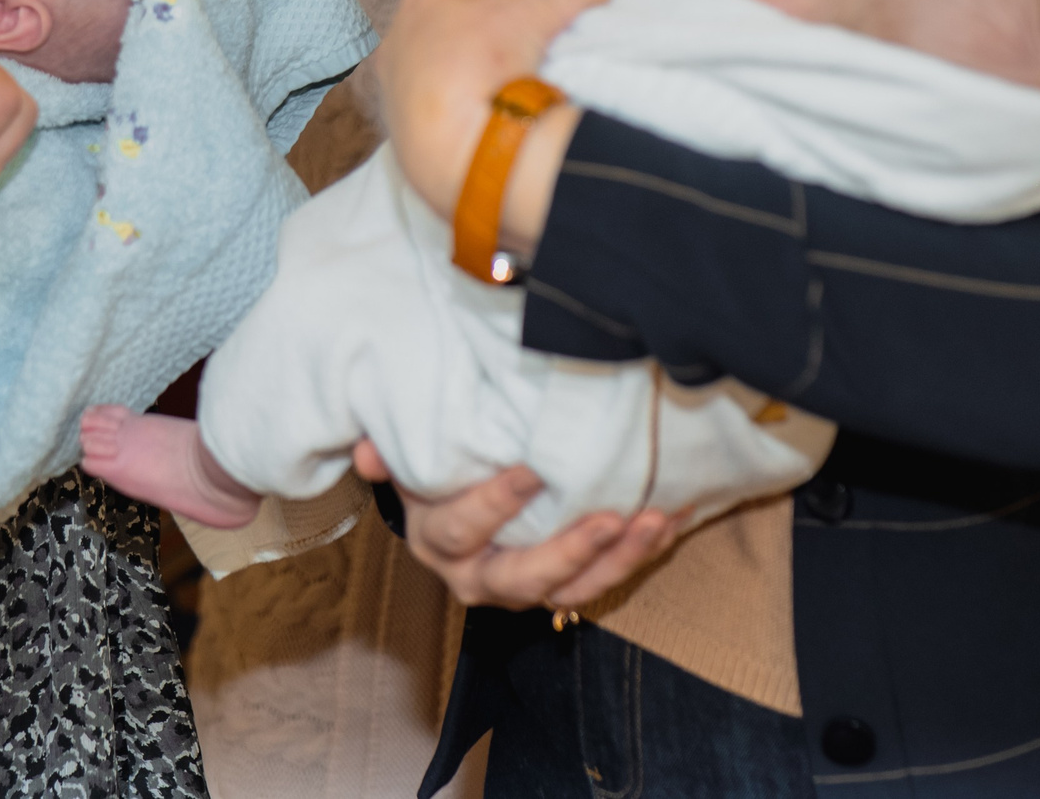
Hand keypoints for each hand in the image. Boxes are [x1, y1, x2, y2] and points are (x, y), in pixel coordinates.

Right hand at [353, 441, 684, 609]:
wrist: (451, 506)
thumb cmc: (435, 472)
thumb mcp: (410, 458)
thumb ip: (392, 452)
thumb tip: (367, 449)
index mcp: (438, 543)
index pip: (461, 530)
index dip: (495, 505)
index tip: (533, 470)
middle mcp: (478, 576)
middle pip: (522, 578)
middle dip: (570, 551)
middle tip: (611, 517)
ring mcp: (523, 589)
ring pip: (573, 590)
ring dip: (619, 560)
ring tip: (654, 520)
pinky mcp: (562, 588)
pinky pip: (604, 582)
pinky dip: (641, 554)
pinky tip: (671, 520)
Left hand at [378, 0, 620, 218]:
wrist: (460, 156)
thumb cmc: (487, 65)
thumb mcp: (542, 7)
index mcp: (424, 0)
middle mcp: (403, 41)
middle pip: (475, 21)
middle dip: (517, 24)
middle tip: (559, 32)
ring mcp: (402, 90)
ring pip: (463, 66)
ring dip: (498, 67)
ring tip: (540, 76)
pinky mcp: (408, 132)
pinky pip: (457, 107)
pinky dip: (483, 104)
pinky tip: (511, 111)